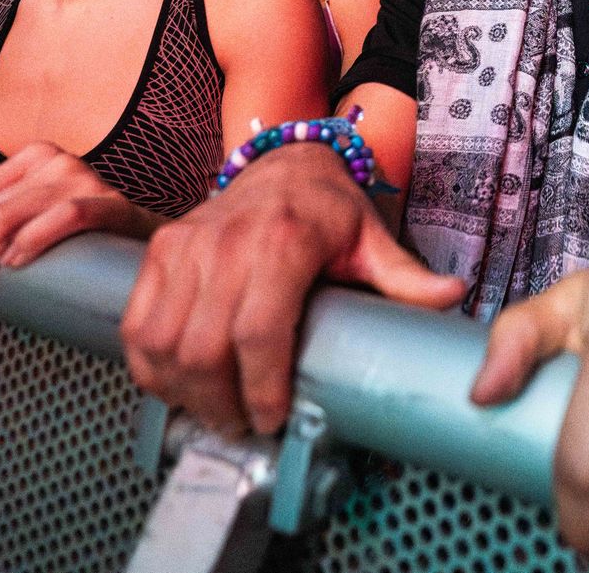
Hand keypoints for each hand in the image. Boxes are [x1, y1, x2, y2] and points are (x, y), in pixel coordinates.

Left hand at [0, 140, 159, 317]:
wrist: (146, 242)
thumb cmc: (83, 237)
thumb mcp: (31, 216)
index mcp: (27, 158)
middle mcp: (51, 159)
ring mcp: (82, 178)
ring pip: (7, 219)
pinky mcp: (111, 203)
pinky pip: (65, 216)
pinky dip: (33, 240)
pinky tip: (13, 267)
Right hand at [119, 143, 461, 434]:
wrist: (282, 163)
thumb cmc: (329, 209)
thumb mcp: (371, 239)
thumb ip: (405, 275)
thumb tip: (450, 296)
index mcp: (283, 241)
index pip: (258, 332)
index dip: (261, 388)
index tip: (274, 418)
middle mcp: (227, 242)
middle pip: (205, 348)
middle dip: (222, 403)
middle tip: (245, 426)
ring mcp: (186, 246)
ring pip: (164, 342)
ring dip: (184, 392)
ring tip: (214, 412)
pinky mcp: (159, 252)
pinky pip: (138, 323)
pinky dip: (149, 365)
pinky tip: (176, 385)